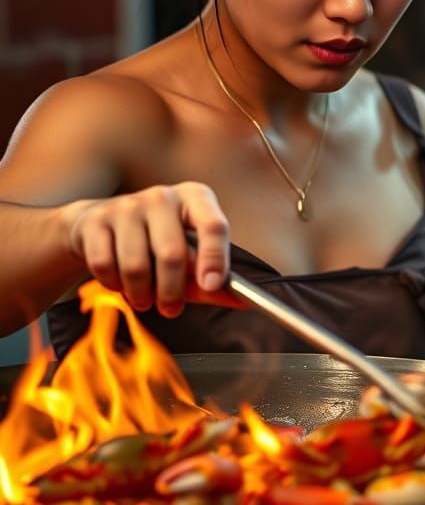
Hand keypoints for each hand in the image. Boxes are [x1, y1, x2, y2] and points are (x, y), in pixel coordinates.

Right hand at [66, 181, 230, 317]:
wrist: (101, 226)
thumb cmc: (157, 243)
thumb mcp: (191, 258)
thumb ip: (216, 281)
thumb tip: (247, 302)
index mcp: (195, 198)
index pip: (213, 226)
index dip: (215, 258)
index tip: (212, 285)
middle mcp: (163, 196)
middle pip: (173, 254)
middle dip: (172, 291)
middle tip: (170, 308)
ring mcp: (127, 205)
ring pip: (136, 266)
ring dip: (141, 294)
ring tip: (144, 297)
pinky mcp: (96, 220)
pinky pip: (105, 266)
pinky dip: (113, 284)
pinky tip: (119, 280)